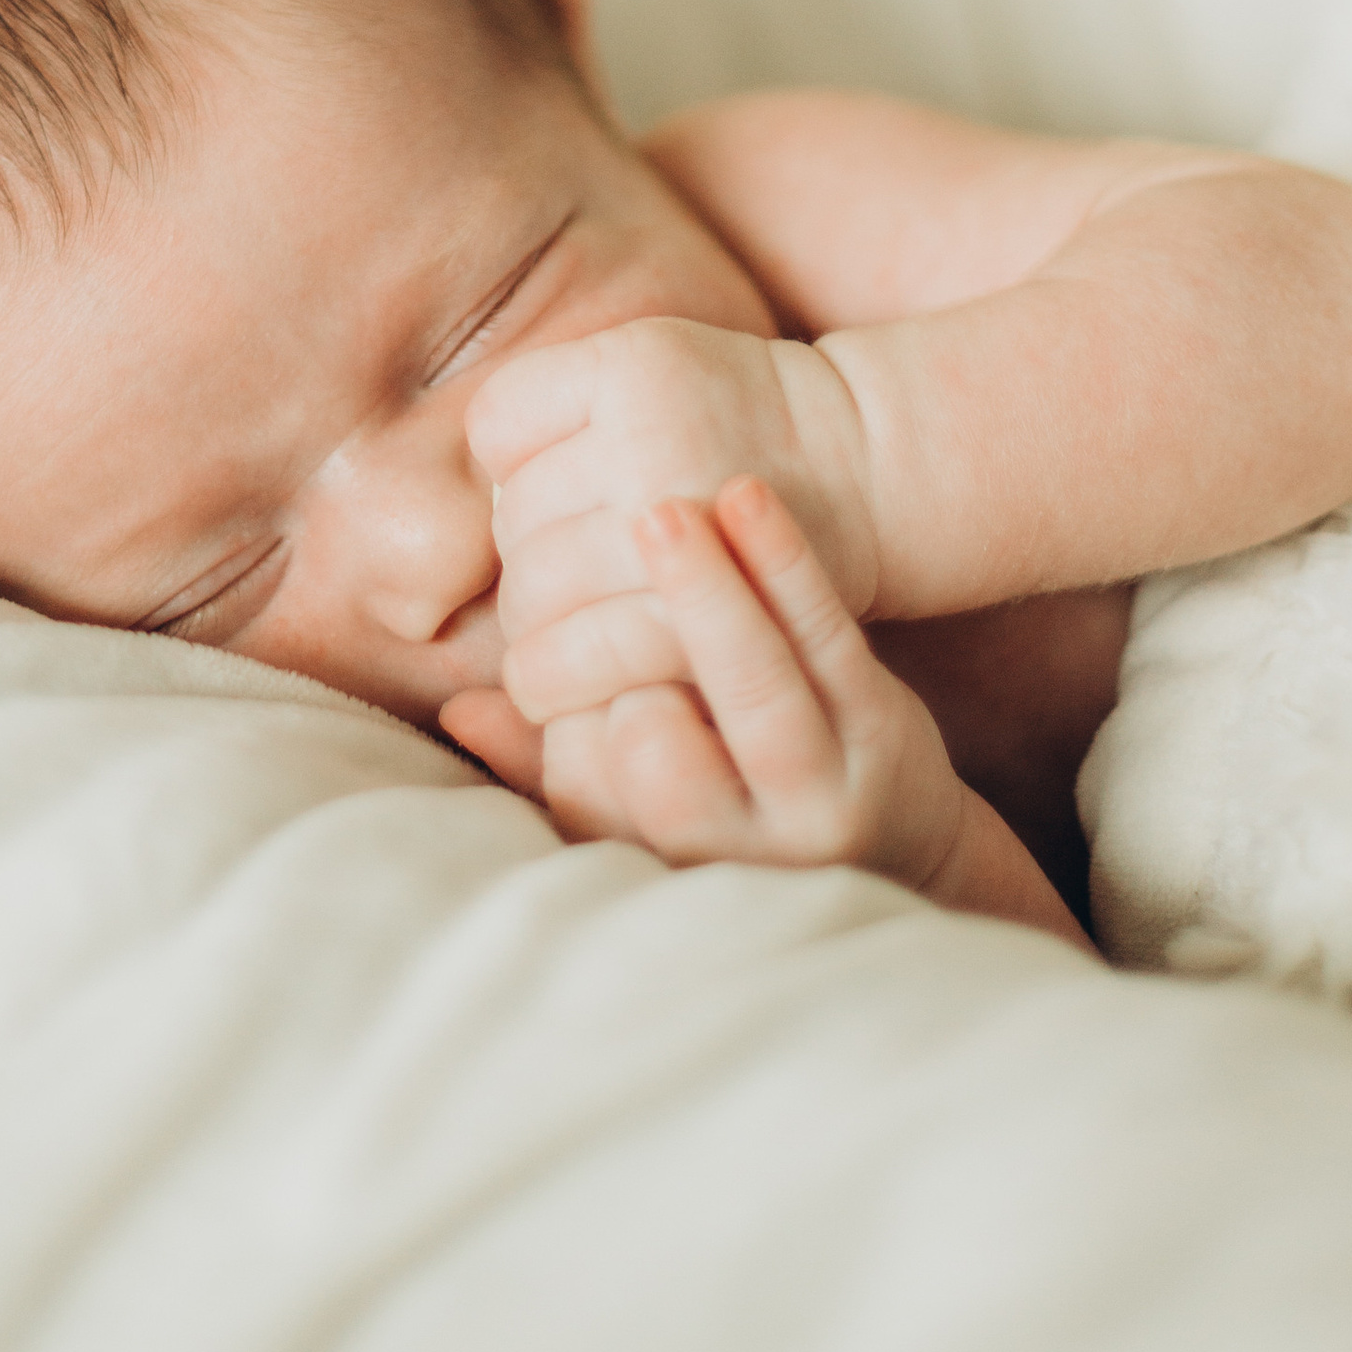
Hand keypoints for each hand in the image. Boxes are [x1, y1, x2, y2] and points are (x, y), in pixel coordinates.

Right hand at [452, 479, 965, 892]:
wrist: (895, 835)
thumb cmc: (735, 800)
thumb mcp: (642, 807)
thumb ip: (547, 759)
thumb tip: (456, 712)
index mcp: (666, 855)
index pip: (586, 783)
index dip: (563, 706)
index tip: (548, 637)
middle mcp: (743, 839)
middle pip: (658, 761)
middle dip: (615, 664)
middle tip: (578, 568)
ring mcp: (819, 781)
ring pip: (753, 690)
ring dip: (704, 595)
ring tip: (657, 512)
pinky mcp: (879, 723)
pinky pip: (827, 637)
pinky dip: (783, 564)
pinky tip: (744, 495)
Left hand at [468, 315, 878, 733]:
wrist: (861, 464)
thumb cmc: (726, 419)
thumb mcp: (648, 362)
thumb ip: (557, 410)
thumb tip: (480, 507)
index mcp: (631, 363)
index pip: (497, 425)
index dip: (511, 464)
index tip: (559, 485)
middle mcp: (651, 433)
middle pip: (513, 520)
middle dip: (525, 556)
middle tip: (566, 573)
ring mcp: (678, 521)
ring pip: (534, 592)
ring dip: (531, 625)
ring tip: (558, 630)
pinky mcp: (700, 611)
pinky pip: (583, 652)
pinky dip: (553, 679)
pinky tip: (554, 686)